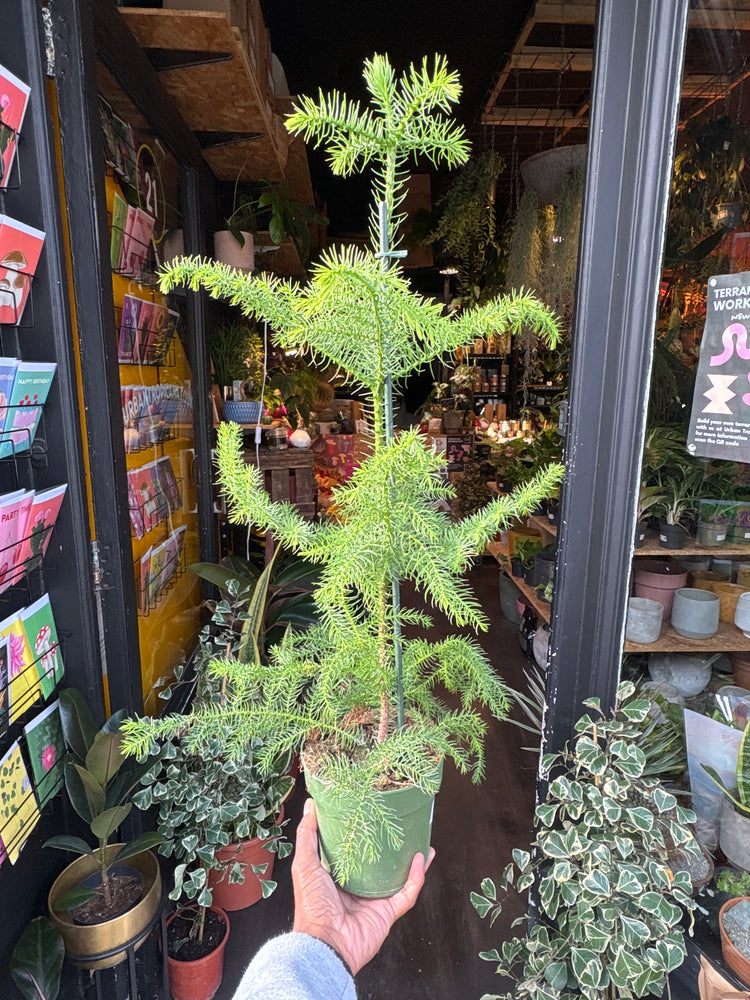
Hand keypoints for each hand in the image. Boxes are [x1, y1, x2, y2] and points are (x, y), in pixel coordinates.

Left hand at [292, 798, 434, 974]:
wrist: (325, 944)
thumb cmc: (312, 906)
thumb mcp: (305, 864)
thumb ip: (308, 836)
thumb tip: (310, 806)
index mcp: (337, 877)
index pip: (353, 852)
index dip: (363, 835)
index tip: (371, 815)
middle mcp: (358, 888)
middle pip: (380, 864)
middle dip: (392, 847)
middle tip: (402, 826)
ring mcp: (374, 900)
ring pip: (399, 876)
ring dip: (411, 860)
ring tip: (421, 841)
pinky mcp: (388, 912)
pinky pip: (407, 892)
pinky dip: (416, 877)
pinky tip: (421, 859)